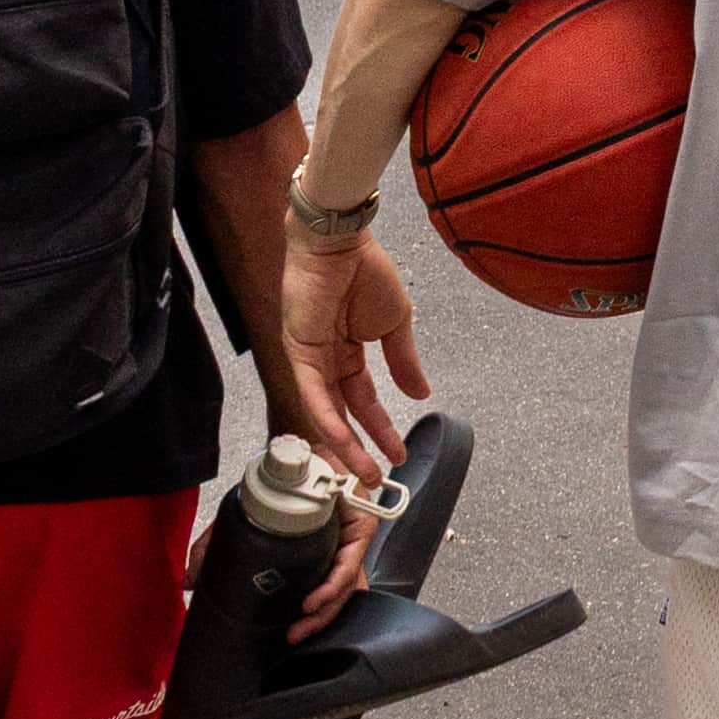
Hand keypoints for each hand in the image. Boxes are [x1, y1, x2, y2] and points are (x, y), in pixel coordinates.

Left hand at [276, 222, 425, 544]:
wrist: (343, 241)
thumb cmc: (367, 271)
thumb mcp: (396, 323)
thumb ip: (405, 361)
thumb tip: (421, 393)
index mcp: (349, 351)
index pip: (364, 399)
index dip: (381, 427)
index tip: (397, 452)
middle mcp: (327, 359)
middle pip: (344, 413)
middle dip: (361, 447)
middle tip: (376, 477)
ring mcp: (310, 358)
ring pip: (327, 411)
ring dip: (345, 443)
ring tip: (363, 471)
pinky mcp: (298, 351)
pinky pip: (312, 393)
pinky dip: (326, 417)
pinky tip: (342, 439)